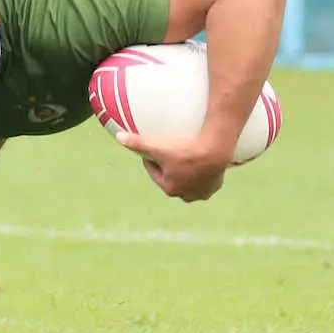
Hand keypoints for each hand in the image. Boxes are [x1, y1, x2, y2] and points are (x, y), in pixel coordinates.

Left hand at [115, 131, 230, 201]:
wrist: (215, 152)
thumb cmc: (185, 151)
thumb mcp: (158, 147)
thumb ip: (138, 143)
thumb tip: (119, 137)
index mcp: (170, 188)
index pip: (155, 172)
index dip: (152, 159)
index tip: (153, 149)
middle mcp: (185, 195)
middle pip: (172, 178)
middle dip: (169, 167)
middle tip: (170, 151)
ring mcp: (201, 193)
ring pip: (189, 180)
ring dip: (186, 172)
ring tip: (186, 156)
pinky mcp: (215, 187)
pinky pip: (205, 178)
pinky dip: (202, 171)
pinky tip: (202, 159)